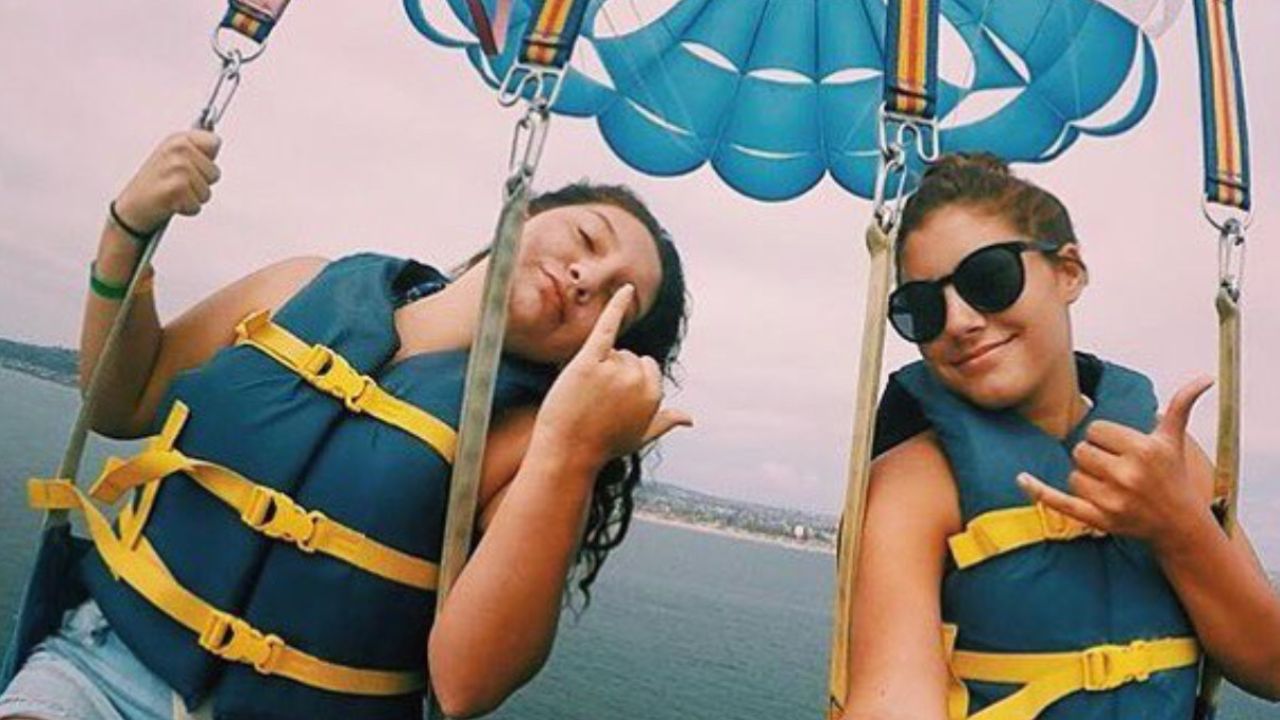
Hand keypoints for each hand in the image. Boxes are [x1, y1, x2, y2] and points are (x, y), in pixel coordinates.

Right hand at [114, 130, 221, 233]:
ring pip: (207, 192)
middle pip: (215, 173)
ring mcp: (177, 167)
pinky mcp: (176, 187)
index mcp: (178, 139)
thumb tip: (216, 142)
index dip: (208, 160)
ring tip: (174, 193)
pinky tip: (170, 203)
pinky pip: (197, 205)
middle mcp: (177, 150)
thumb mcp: (173, 157)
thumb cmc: (154, 184)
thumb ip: (197, 150)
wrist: (131, 206)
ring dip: (193, 198)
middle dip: (201, 184)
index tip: (192, 166)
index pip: (214, 142)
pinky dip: (187, 209)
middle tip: (179, 184)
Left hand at [532, 285, 691, 468]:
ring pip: (613, 352)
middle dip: (613, 374)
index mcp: (655, 394)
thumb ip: (665, 422)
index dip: (627, 384)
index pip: (646, 368)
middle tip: (595, 403)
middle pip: (629, 358)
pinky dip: (618, 306)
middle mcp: (638, 380)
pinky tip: (627, 289)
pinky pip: (608, 326)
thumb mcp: (640, 436)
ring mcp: (614, 369)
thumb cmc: (602, 446)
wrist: (566, 453)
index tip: (613, 406)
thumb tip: (690, 418)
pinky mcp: (590, 361)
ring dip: (598, 368)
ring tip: (584, 398)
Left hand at [1017, 376, 1213, 547]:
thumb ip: (1181, 405)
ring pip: (1073, 474)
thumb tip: (1205, 377)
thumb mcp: (1175, 440)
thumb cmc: (1173, 476)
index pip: (1095, 430)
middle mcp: (1127, 475)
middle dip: (1094, 456)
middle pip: (1081, 451)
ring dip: (1085, 477)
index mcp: (1143, 451)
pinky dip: (1039, 491)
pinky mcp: (1099, 519)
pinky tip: (1021, 479)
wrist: (1179, 524)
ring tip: (1111, 485)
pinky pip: (1060, 501)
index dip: (1105, 437)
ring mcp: (1112, 500)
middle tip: (1116, 467)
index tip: (1121, 448)